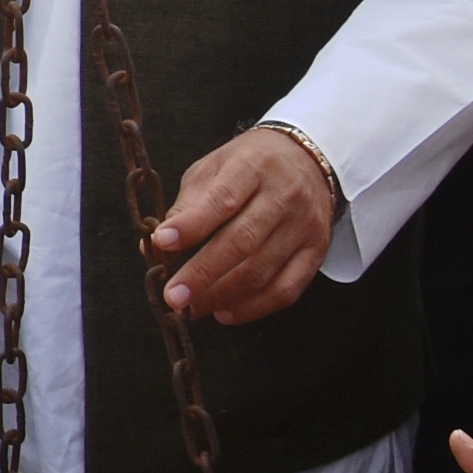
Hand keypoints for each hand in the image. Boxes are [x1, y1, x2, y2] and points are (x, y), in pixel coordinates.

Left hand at [148, 126, 336, 322]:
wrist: (306, 160)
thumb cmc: (248, 166)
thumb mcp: (213, 167)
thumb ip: (187, 204)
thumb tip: (156, 244)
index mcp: (252, 167)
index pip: (221, 198)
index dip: (191, 224)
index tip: (161, 242)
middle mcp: (284, 196)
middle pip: (243, 241)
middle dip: (203, 273)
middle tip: (173, 296)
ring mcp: (304, 226)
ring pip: (262, 271)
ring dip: (222, 296)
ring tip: (191, 308)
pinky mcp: (316, 252)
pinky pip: (286, 290)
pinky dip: (253, 307)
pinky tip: (225, 312)